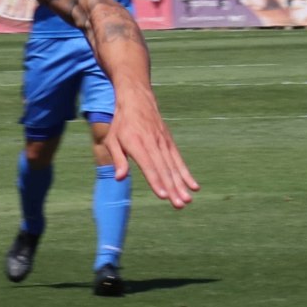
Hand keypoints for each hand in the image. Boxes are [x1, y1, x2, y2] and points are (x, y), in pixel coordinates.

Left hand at [103, 91, 197, 208]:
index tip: (163, 196)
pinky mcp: (170, 142)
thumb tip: (119, 178)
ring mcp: (164, 143)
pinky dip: (186, 173)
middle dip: (172, 188)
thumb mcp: (112, 140)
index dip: (155, 181)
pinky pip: (179, 160)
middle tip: (179, 205)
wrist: (137, 101)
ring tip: (187, 200)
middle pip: (164, 170)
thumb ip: (118, 159)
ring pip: (174, 167)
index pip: (148, 166)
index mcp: (136, 145)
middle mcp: (153, 144)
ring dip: (181, 184)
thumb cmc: (121, 124)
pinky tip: (193, 186)